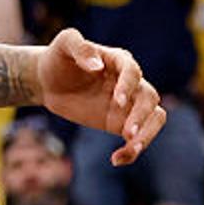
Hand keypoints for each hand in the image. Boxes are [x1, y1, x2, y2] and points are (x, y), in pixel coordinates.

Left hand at [37, 27, 165, 165]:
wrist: (49, 81)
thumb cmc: (58, 59)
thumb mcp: (64, 44)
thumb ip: (80, 47)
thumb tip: (97, 66)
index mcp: (120, 60)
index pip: (133, 72)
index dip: (128, 86)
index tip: (117, 101)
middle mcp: (131, 83)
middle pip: (150, 98)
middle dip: (141, 116)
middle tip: (126, 132)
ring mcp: (130, 104)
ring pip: (154, 118)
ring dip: (147, 135)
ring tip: (130, 149)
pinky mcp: (121, 122)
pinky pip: (136, 139)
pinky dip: (131, 151)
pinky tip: (116, 160)